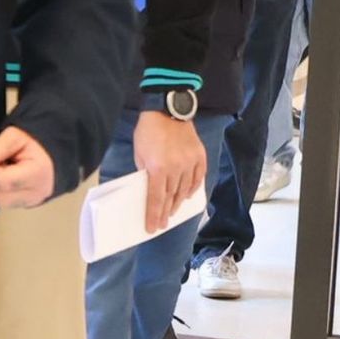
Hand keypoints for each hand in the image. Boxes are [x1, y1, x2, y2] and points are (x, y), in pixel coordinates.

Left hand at [0, 125, 56, 209]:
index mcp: (38, 174)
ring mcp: (29, 203)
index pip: (3, 180)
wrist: (48, 159)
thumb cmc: (32, 147)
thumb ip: (0, 145)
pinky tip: (6, 177)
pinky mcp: (21, 206)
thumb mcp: (17, 137)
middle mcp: (36, 194)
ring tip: (4, 168)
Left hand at [133, 109, 206, 234]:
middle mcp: (176, 168)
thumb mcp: (139, 154)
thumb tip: (149, 188)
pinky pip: (198, 178)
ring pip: (185, 190)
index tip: (152, 228)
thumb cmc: (148, 131)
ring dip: (178, 202)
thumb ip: (145, 172)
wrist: (168, 110)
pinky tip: (187, 195)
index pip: (156, 199)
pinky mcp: (199, 156)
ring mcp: (190, 163)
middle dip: (165, 213)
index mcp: (158, 169)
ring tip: (173, 211)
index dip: (154, 215)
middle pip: (171, 197)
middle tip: (162, 223)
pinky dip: (193, 188)